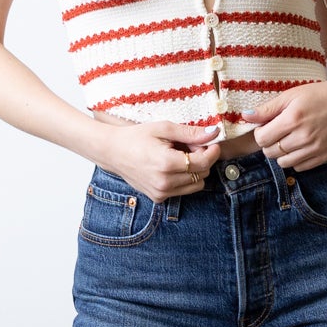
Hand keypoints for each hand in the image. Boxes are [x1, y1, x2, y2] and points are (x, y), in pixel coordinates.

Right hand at [95, 120, 221, 202]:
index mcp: (167, 164)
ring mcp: (161, 192)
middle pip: (202, 174)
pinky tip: (171, 167)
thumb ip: (190, 133)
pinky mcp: (158, 197)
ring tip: (180, 157)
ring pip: (196, 185)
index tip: (211, 143)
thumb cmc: (136, 137)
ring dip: (195, 171)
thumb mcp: (164, 129)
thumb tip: (213, 133)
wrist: (112, 152)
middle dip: (202, 159)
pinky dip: (184, 179)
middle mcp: (165, 182)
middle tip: (190, 146)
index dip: (212, 151)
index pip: (204, 163)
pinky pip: (183, 190)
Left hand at [247, 77, 326, 169]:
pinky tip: (300, 145)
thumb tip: (245, 116)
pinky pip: (299, 167)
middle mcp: (304, 136)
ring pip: (283, 163)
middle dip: (269, 143)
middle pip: (270, 152)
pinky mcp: (324, 156)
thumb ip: (267, 109)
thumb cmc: (316, 95)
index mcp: (293, 119)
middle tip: (278, 132)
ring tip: (288, 139)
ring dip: (281, 153)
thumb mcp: (290, 95)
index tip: (267, 126)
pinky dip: (295, 159)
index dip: (260, 133)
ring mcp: (315, 148)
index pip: (262, 139)